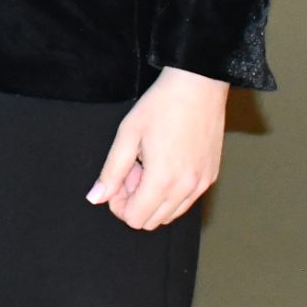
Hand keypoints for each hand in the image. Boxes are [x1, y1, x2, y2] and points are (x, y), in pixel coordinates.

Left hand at [88, 66, 227, 229]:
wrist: (199, 85)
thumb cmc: (160, 105)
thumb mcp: (127, 134)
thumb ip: (111, 171)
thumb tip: (96, 199)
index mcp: (163, 180)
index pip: (135, 219)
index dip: (119, 204)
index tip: (119, 178)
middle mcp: (186, 189)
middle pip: (153, 221)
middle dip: (135, 201)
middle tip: (132, 169)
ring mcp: (202, 184)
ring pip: (171, 214)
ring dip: (154, 198)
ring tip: (148, 164)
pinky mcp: (211, 176)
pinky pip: (187, 200)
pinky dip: (172, 192)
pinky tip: (166, 162)